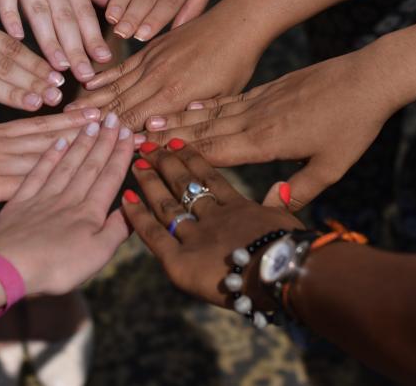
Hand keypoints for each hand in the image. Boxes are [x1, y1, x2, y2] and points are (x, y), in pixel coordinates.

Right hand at [0, 0, 111, 82]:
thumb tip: (105, 1)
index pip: (83, 9)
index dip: (94, 36)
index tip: (103, 62)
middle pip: (65, 16)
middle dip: (77, 49)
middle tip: (86, 77)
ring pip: (39, 9)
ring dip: (50, 40)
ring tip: (59, 67)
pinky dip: (9, 14)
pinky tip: (17, 37)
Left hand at [0, 112, 134, 295]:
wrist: (7, 267)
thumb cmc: (56, 267)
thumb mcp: (97, 255)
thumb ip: (117, 229)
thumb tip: (134, 206)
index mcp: (90, 212)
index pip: (110, 177)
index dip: (121, 154)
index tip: (130, 133)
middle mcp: (69, 198)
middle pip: (90, 165)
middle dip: (104, 141)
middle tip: (114, 118)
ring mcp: (43, 197)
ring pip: (67, 164)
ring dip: (81, 143)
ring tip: (92, 123)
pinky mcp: (20, 201)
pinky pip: (38, 172)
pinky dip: (49, 156)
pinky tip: (57, 142)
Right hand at [65, 0, 265, 130]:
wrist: (238, 22)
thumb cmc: (235, 64)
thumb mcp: (219, 99)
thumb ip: (187, 118)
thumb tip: (157, 137)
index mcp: (173, 95)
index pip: (134, 122)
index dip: (113, 137)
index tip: (92, 148)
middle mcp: (156, 78)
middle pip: (117, 105)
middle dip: (92, 121)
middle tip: (65, 133)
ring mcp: (150, 61)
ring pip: (114, 85)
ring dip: (90, 100)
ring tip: (67, 112)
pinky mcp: (151, 48)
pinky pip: (122, 65)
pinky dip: (104, 76)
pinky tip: (88, 83)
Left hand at [121, 140, 301, 308]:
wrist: (280, 273)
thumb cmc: (289, 250)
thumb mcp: (286, 224)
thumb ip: (277, 204)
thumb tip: (281, 186)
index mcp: (239, 210)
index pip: (212, 180)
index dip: (194, 161)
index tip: (178, 143)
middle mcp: (213, 220)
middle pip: (184, 187)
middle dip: (166, 165)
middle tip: (149, 146)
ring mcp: (194, 237)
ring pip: (167, 205)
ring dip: (151, 183)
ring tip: (137, 162)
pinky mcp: (178, 260)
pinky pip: (154, 235)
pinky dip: (138, 217)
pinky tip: (126, 197)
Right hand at [143, 49, 398, 210]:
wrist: (367, 78)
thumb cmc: (353, 126)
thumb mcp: (332, 166)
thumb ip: (300, 189)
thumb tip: (269, 207)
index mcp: (266, 141)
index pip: (214, 151)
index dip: (181, 156)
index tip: (151, 156)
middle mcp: (254, 120)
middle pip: (203, 131)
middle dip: (167, 138)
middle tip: (133, 139)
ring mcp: (258, 103)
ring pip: (209, 114)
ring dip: (178, 119)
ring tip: (148, 121)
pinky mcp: (265, 91)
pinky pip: (226, 101)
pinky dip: (204, 106)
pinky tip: (188, 107)